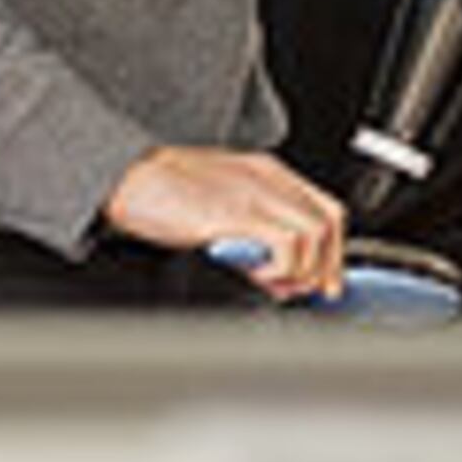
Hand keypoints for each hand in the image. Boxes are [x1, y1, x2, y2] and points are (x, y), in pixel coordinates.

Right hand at [102, 144, 345, 300]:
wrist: (127, 177)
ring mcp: (255, 192)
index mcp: (266, 171)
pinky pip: (287, 245)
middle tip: (302, 289)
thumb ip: (250, 231)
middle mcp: (269, 178)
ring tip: (272, 282)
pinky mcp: (238, 212)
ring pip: (315, 235)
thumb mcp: (218, 204)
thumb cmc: (160, 192)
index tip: (327, 280)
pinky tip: (255, 274)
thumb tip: (273, 272)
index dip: (334, 250)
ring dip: (301, 269)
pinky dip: (281, 268)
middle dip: (325, 265)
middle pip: (329, 223)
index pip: (325, 209)